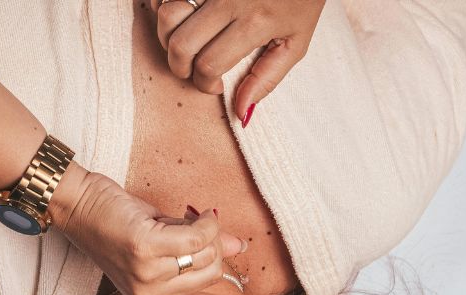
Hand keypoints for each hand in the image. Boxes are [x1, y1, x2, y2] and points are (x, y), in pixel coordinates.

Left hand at [51, 163, 245, 294]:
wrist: (77, 202)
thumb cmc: (119, 222)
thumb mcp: (162, 243)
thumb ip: (199, 247)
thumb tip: (239, 245)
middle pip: (213, 275)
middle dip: (211, 248)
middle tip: (186, 231)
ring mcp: (147, 275)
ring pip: (207, 255)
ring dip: (204, 230)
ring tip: (175, 222)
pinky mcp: (145, 249)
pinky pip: (197, 238)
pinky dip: (204, 222)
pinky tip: (197, 214)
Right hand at [149, 0, 324, 124]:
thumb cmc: (302, 0)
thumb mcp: (296, 42)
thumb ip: (267, 79)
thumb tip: (240, 113)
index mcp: (255, 22)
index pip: (209, 64)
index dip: (204, 84)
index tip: (215, 85)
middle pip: (180, 43)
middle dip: (179, 66)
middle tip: (191, 69)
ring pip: (167, 12)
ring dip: (168, 34)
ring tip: (184, 40)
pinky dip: (163, 4)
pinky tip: (180, 14)